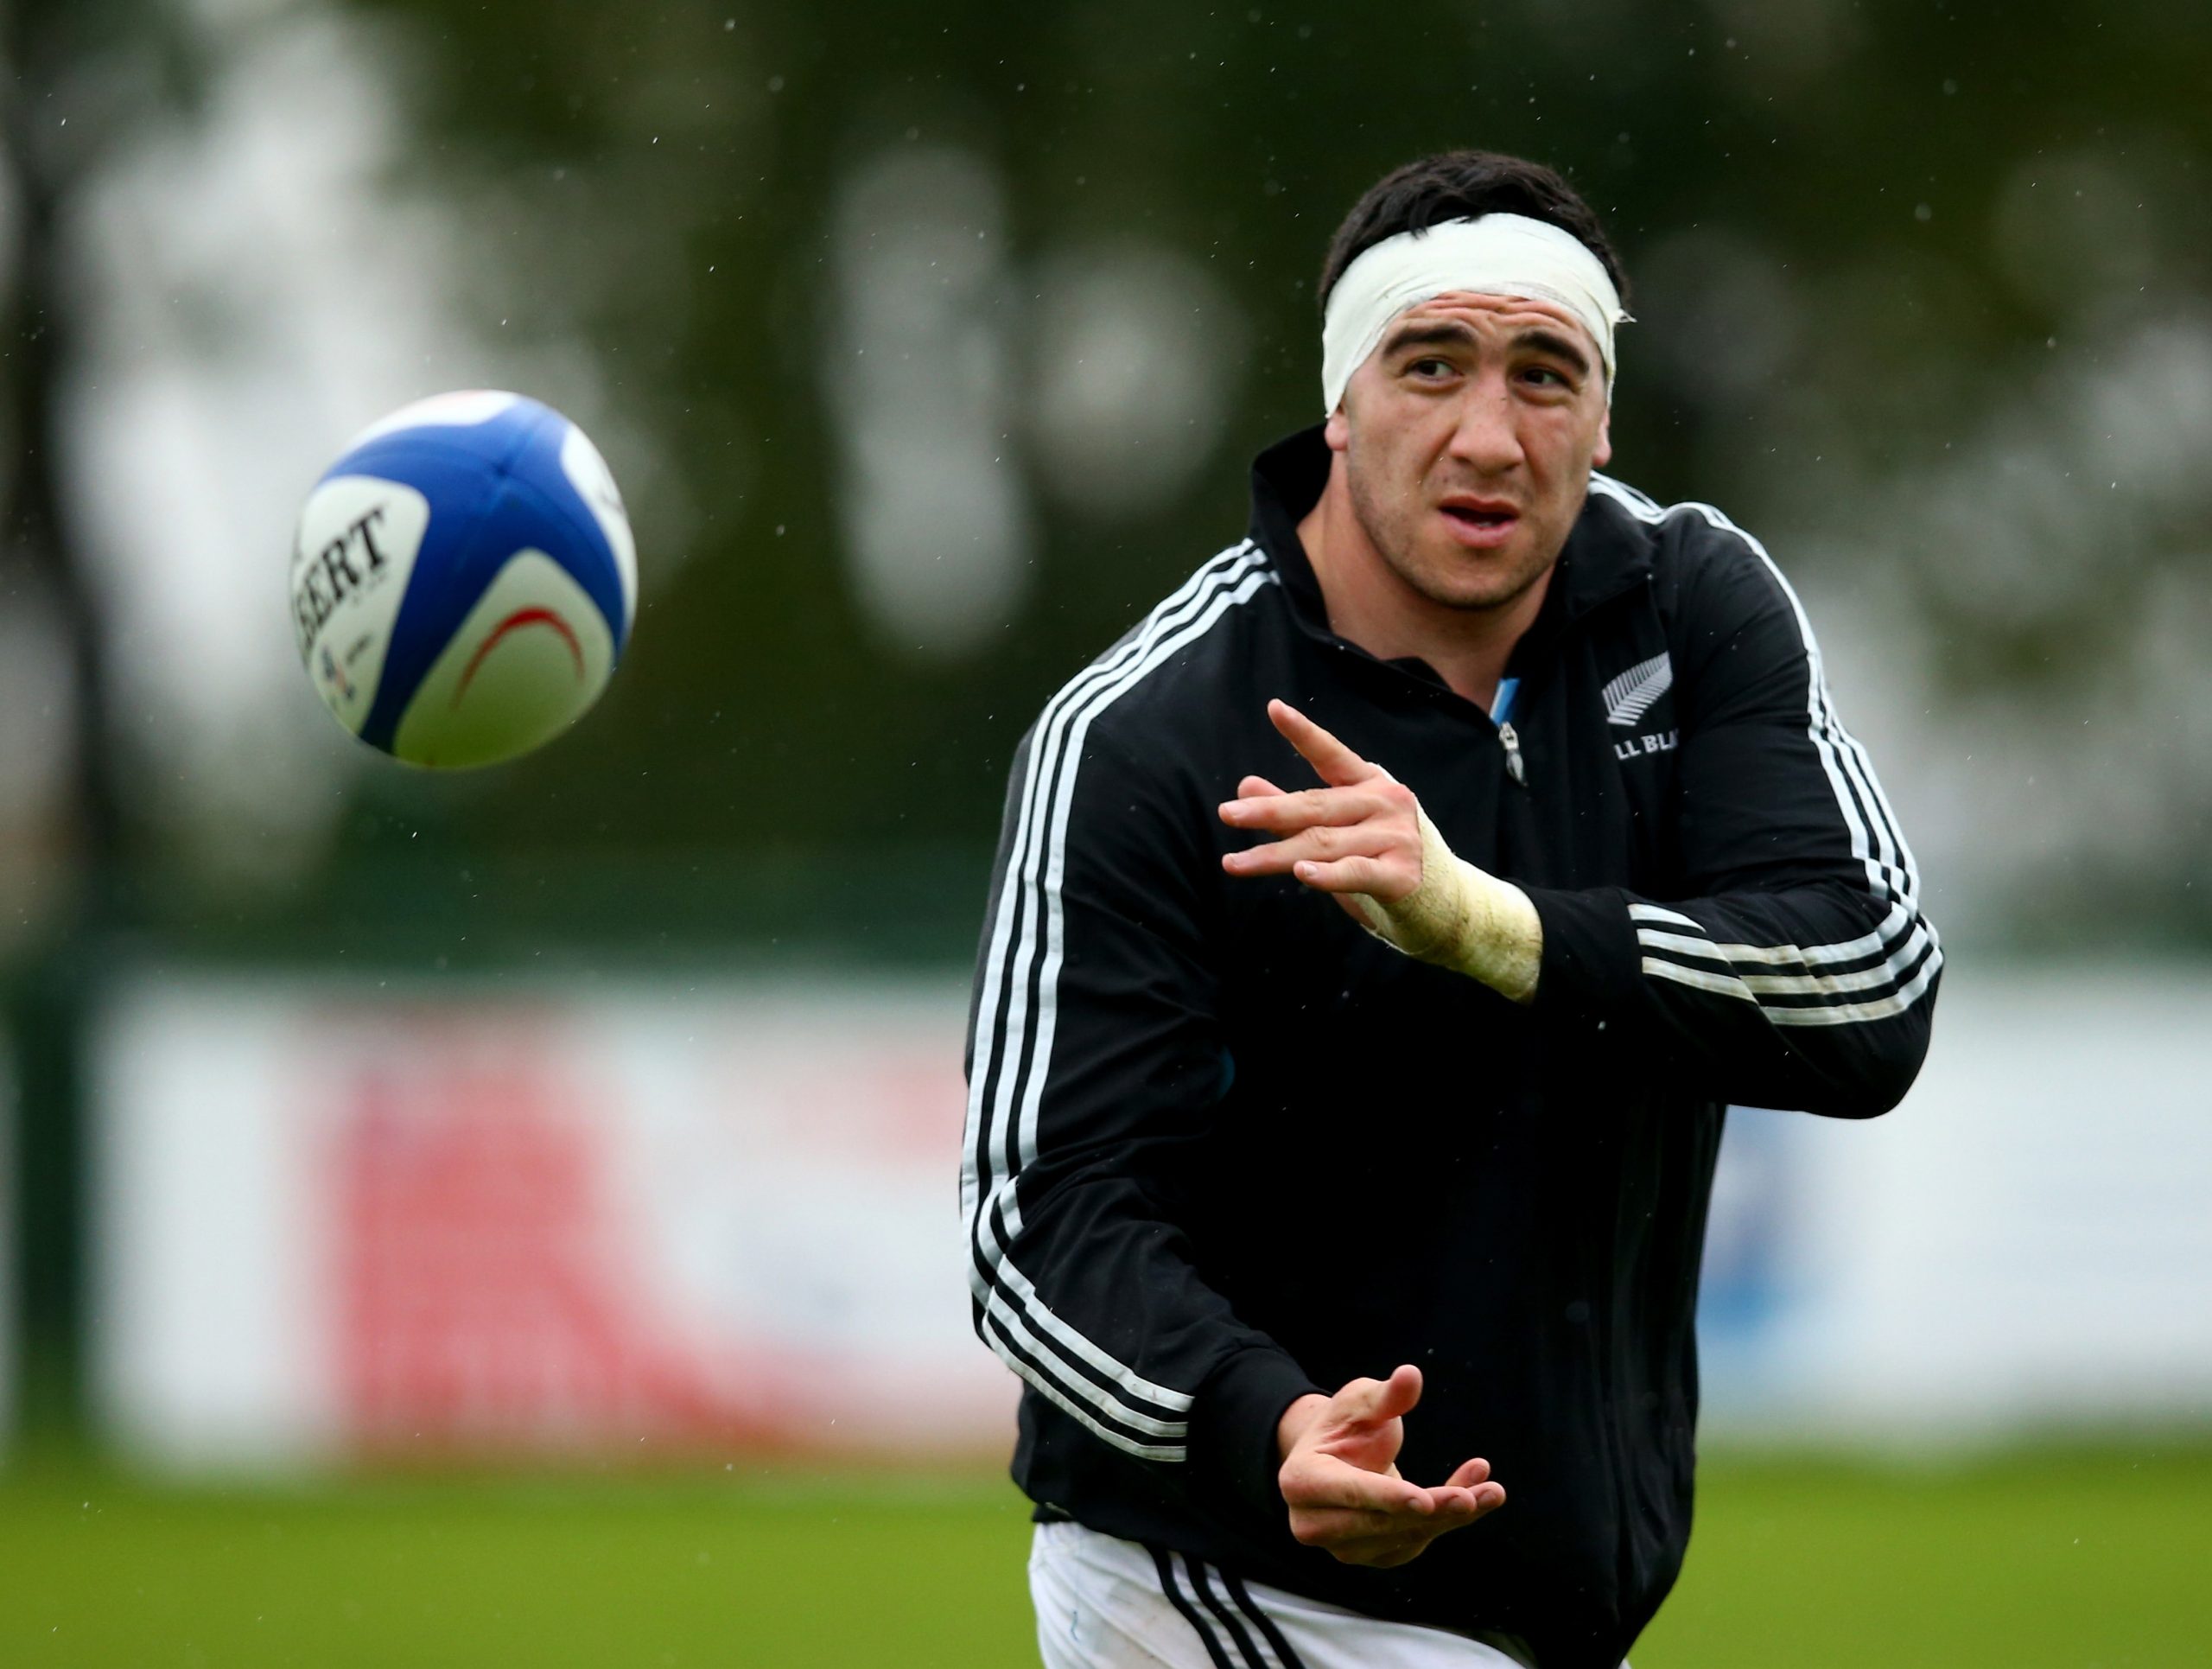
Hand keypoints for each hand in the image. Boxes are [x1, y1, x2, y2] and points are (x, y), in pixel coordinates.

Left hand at [1219, 699, 1543, 1001]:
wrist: (1446, 906)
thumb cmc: (1385, 861)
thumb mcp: (1340, 830)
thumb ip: (1294, 810)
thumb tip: (1244, 785)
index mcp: (1371, 784)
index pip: (1332, 755)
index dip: (1304, 733)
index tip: (1274, 708)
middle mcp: (1386, 804)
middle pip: (1316, 807)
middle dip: (1268, 812)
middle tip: (1226, 814)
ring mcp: (1397, 838)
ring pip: (1324, 845)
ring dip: (1274, 856)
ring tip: (1234, 863)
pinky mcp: (1401, 876)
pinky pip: (1356, 873)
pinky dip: (1328, 875)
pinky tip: (1301, 874)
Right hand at [1275, 1364, 1504, 1567]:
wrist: (1336, 1458)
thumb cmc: (1344, 1425)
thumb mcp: (1358, 1401)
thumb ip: (1384, 1395)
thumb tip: (1411, 1376)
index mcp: (1301, 1481)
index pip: (1350, 1492)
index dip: (1388, 1498)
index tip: (1424, 1501)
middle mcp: (1314, 1524)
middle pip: (1381, 1523)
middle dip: (1431, 1511)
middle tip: (1471, 1498)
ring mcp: (1344, 1548)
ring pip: (1406, 1537)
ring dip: (1451, 1516)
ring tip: (1491, 1491)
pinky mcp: (1377, 1556)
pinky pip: (1420, 1540)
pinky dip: (1451, 1519)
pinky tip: (1478, 1492)